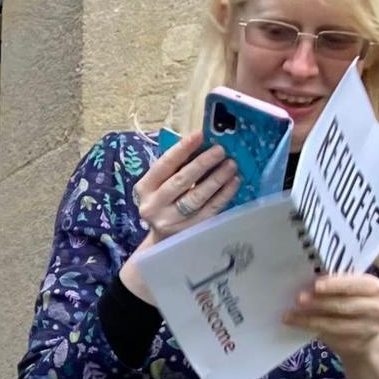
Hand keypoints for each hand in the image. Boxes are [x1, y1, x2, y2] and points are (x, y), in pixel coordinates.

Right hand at [121, 138, 238, 304]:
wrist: (162, 243)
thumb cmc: (165, 204)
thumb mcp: (159, 187)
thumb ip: (174, 169)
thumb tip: (202, 144)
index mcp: (144, 189)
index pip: (163, 166)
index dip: (181, 149)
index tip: (199, 135)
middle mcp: (153, 206)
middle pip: (181, 181)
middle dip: (203, 163)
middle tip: (221, 150)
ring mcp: (171, 221)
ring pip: (197, 196)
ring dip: (216, 178)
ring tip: (231, 164)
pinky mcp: (190, 231)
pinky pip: (211, 210)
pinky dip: (224, 194)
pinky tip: (234, 182)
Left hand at [286, 272, 378, 378]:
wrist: (363, 335)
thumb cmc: (349, 304)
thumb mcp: (346, 291)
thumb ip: (333, 285)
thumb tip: (306, 283)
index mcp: (374, 286)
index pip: (356, 283)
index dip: (336, 284)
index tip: (316, 284)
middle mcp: (377, 306)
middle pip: (345, 303)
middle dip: (320, 301)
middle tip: (299, 298)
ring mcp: (370, 326)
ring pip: (336, 322)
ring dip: (310, 318)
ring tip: (289, 313)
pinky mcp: (358, 342)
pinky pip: (331, 334)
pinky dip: (310, 327)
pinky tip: (295, 322)